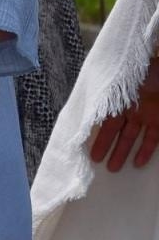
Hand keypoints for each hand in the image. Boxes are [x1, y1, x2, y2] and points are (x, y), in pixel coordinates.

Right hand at [90, 56, 158, 171]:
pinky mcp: (158, 120)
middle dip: (108, 148)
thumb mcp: (113, 88)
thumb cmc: (132, 74)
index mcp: (115, 103)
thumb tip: (86, 119)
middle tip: (98, 164)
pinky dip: (146, 151)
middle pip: (116, 133)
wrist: (153, 71)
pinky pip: (152, 138)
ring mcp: (144, 115)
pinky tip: (138, 164)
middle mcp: (127, 110)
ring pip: (131, 137)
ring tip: (113, 168)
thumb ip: (102, 103)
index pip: (104, 125)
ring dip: (123, 152)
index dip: (99, 140)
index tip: (89, 155)